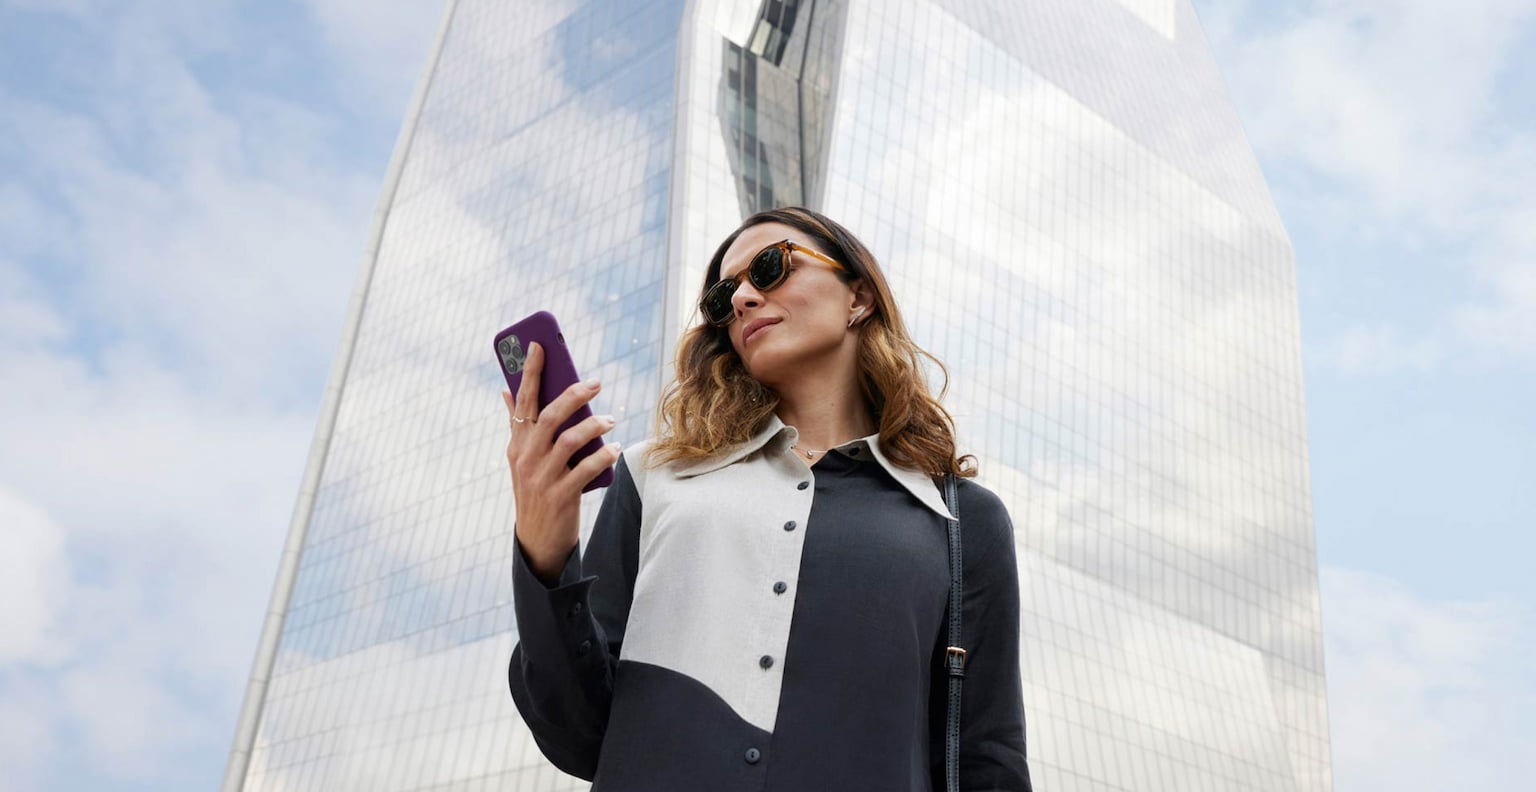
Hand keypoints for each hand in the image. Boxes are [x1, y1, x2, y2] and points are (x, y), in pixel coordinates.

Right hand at [503, 341, 619, 584]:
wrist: (537, 540)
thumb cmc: (535, 490)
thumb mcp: (522, 457)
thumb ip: (518, 424)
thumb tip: (506, 390)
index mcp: (518, 443)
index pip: (523, 401)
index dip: (531, 372)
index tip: (540, 345)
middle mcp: (526, 457)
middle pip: (549, 416)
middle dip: (573, 394)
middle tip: (596, 382)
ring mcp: (542, 478)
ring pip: (568, 441)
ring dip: (594, 426)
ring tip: (611, 420)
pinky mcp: (559, 496)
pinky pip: (584, 470)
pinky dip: (602, 457)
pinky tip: (615, 449)